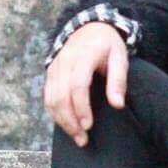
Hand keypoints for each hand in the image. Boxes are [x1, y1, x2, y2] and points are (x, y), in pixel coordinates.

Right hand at [43, 22, 130, 146]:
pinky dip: (55, 113)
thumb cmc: (108, 45)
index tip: (89, 126)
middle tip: (82, 139)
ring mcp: (54, 67)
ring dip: (61, 121)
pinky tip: (67, 125)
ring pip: (50, 99)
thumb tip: (117, 105)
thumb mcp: (120, 57)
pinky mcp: (50, 73)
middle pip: (60, 96)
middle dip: (70, 121)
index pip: (77, 86)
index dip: (81, 108)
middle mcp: (64, 61)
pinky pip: (47, 97)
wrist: (90, 27)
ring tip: (76, 137)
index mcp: (83, 56)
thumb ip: (118, 80)